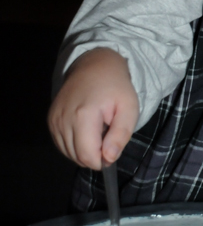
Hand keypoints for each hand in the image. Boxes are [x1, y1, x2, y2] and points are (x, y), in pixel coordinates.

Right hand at [48, 48, 138, 169]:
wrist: (95, 65)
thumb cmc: (116, 87)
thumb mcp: (129, 108)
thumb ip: (120, 135)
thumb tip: (109, 158)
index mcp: (83, 116)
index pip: (87, 156)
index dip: (102, 161)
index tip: (112, 149)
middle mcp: (63, 119)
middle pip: (77, 157)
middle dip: (94, 155)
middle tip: (106, 136)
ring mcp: (54, 119)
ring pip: (68, 153)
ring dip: (84, 150)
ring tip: (96, 130)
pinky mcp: (50, 119)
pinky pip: (61, 144)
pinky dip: (74, 144)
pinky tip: (85, 131)